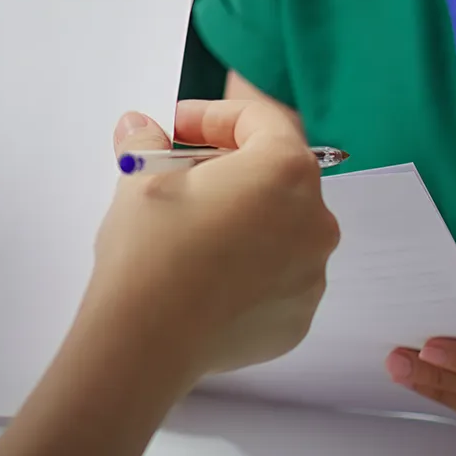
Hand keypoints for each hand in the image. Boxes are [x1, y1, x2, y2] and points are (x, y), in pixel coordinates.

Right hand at [0, 101, 338, 455]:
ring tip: (190, 229)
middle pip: (274, 173)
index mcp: (284, 172)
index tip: (174, 130)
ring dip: (240, 217)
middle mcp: (315, 220)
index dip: (212, 115)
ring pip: (278, 227)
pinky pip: (276, 276)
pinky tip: (204, 273)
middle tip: (178, 174)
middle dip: (227, 166)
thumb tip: (141, 126)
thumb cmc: (151, 247)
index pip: (260, 119)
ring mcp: (312, 275)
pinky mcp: (298, 318)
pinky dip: (247, 265)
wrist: (147, 340)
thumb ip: (147, 139)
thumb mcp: (140, 177)